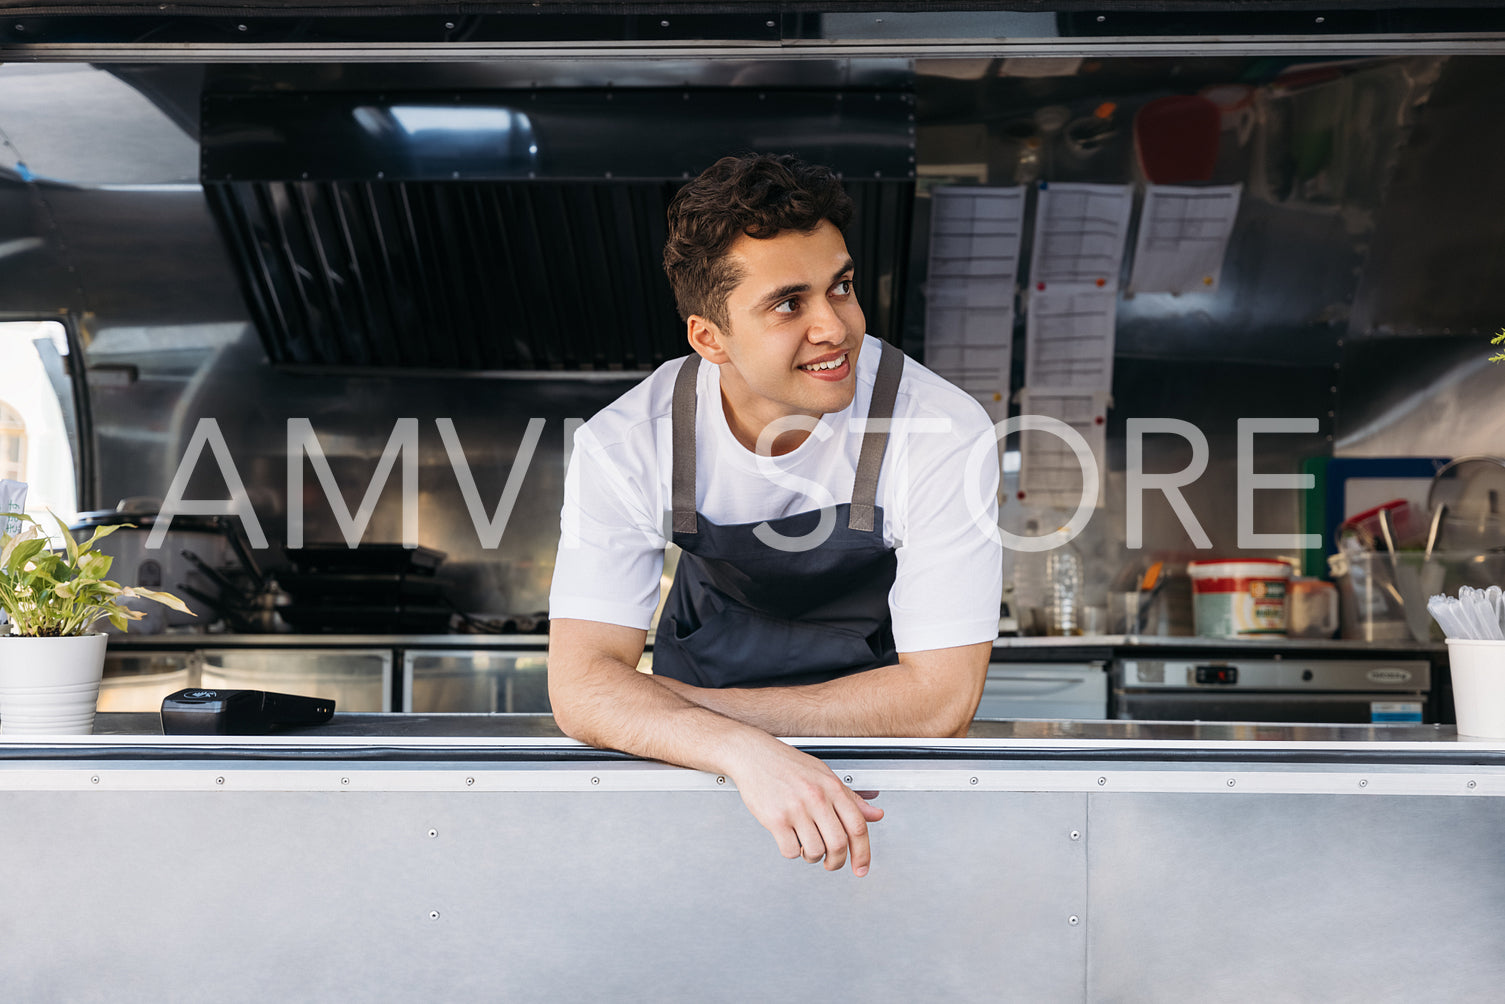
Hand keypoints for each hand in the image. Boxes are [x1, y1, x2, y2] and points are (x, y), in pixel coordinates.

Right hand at [728, 738, 883, 875]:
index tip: (861, 868)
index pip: (858, 826)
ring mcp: (795, 809)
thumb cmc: (787, 764)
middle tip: (832, 862)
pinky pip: (791, 851)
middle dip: (837, 861)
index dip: (863, 853)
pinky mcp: (775, 819)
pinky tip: (791, 838)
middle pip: (839, 844)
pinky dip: (793, 851)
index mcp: (832, 787)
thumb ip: (851, 798)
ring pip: (815, 851)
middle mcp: (816, 798)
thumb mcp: (824, 775)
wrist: (753, 755)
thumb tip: (875, 814)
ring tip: (807, 845)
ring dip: (812, 856)